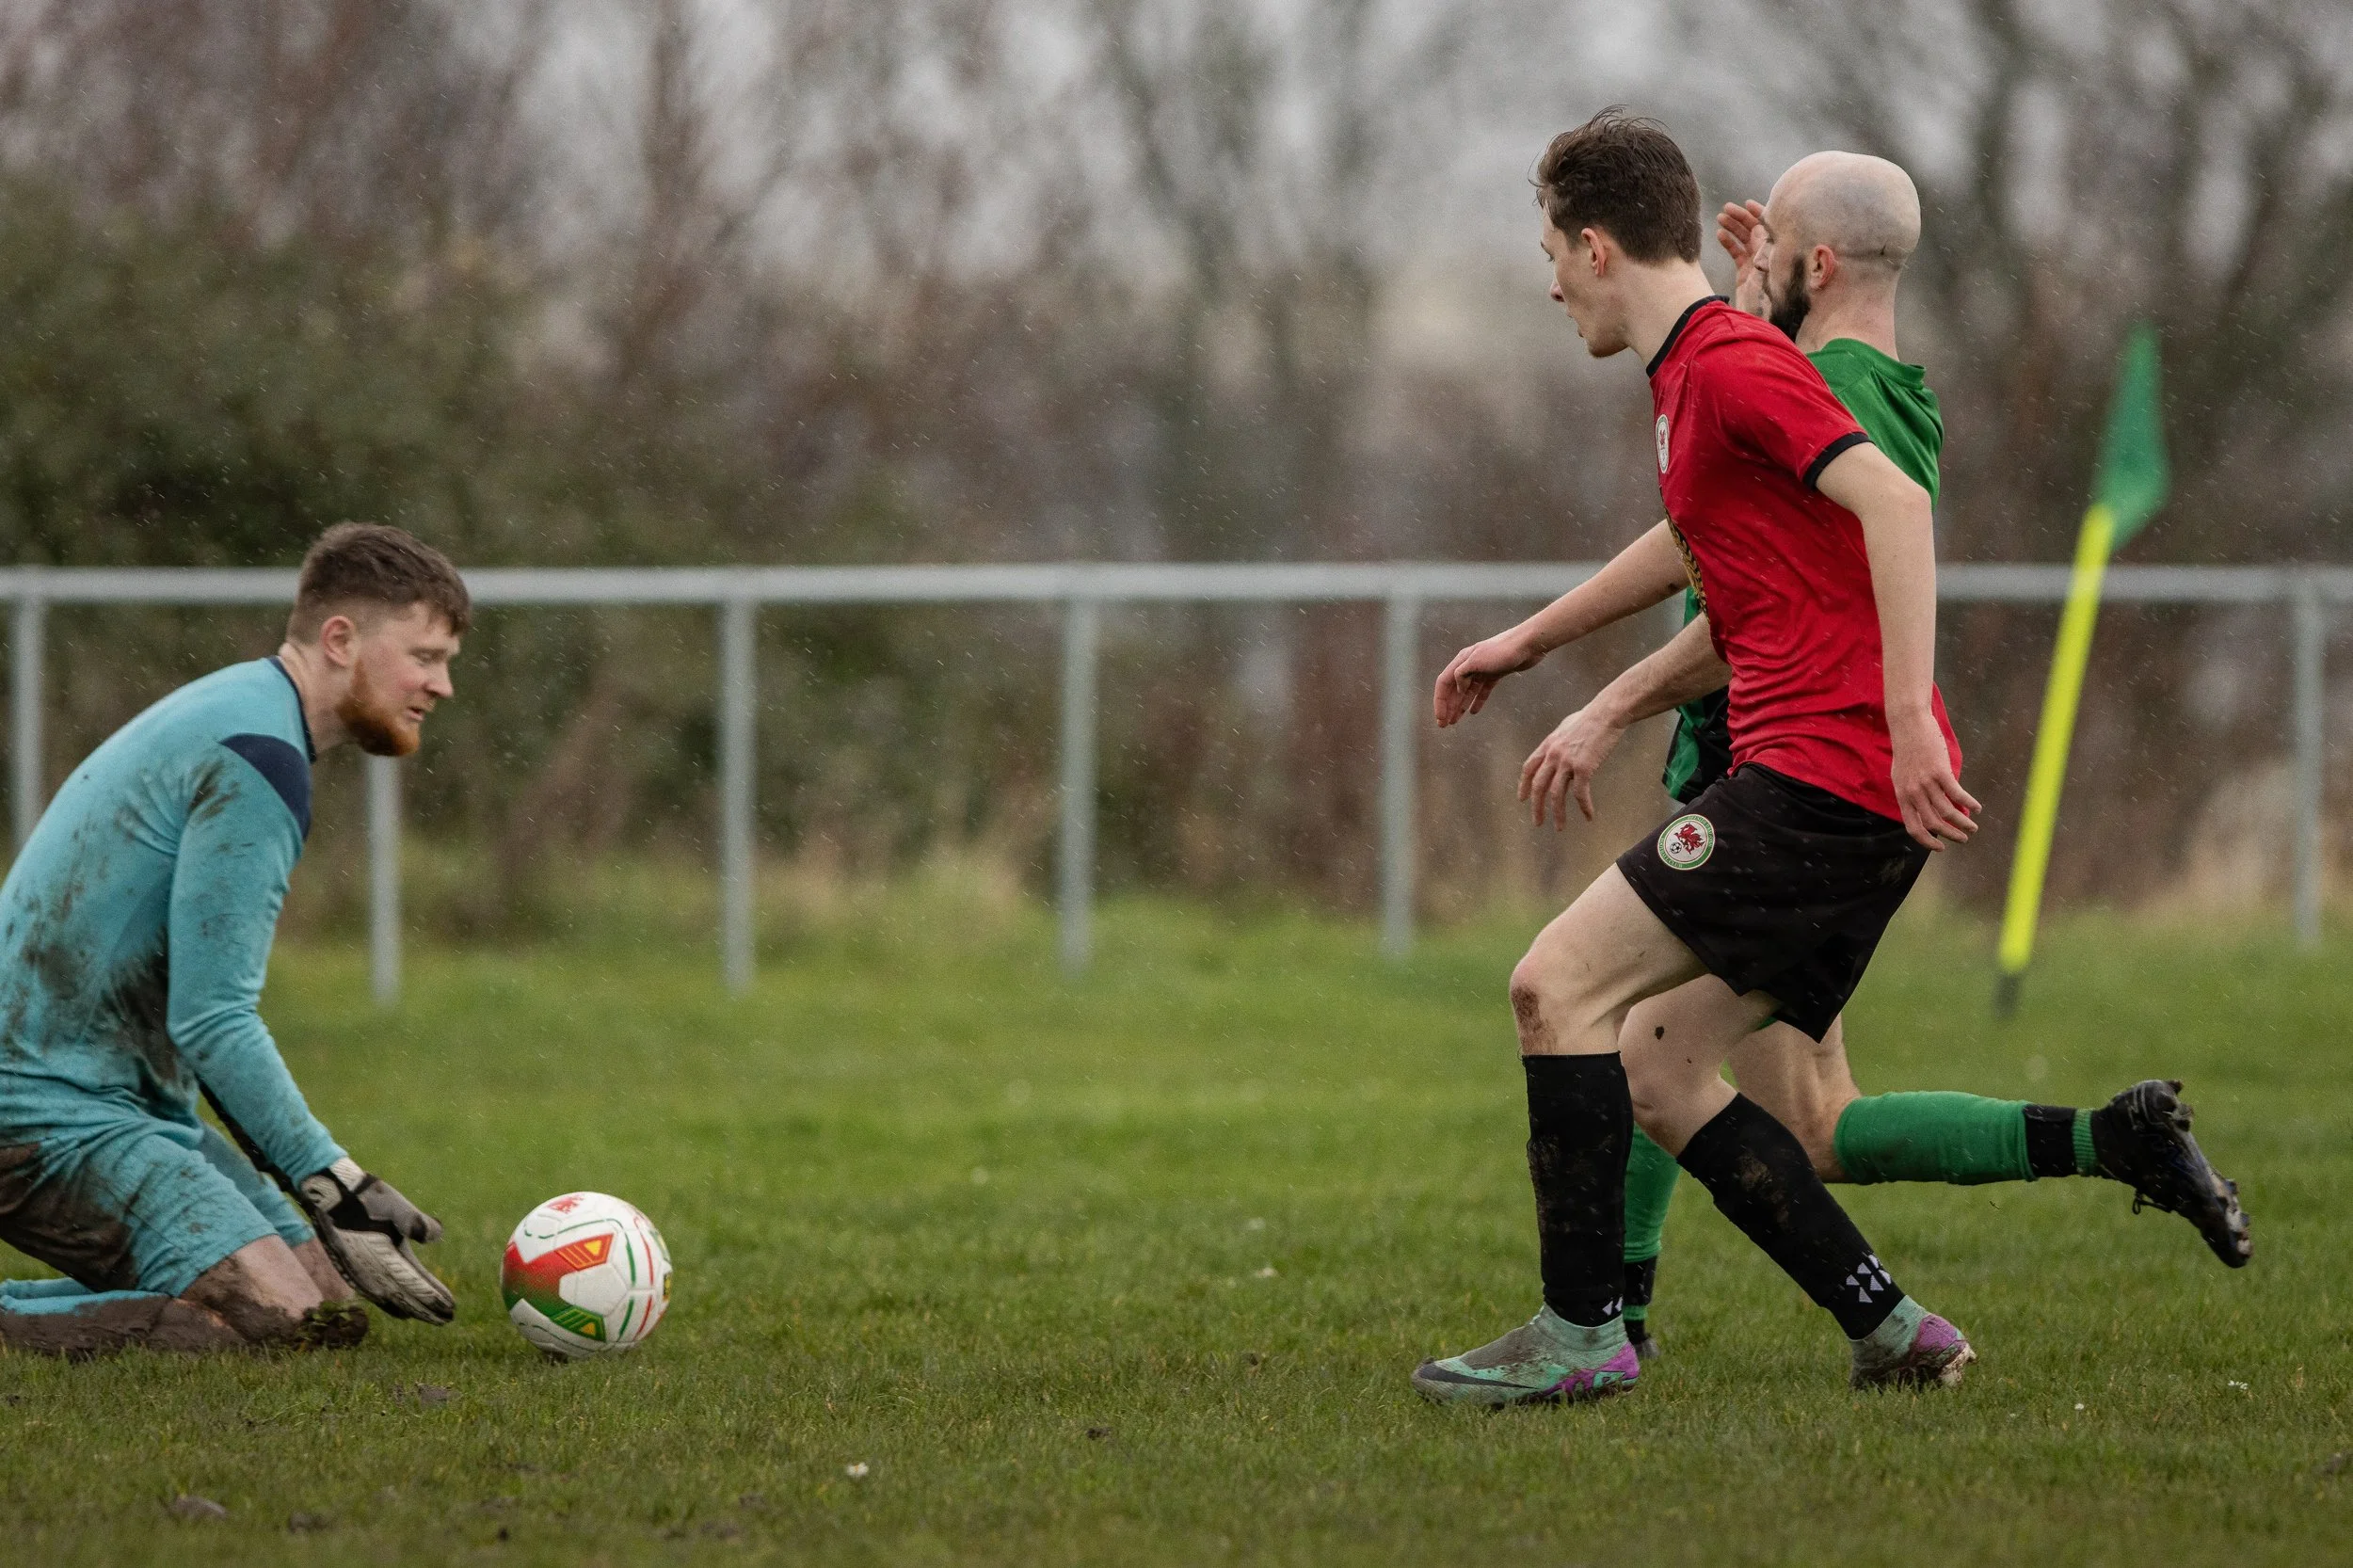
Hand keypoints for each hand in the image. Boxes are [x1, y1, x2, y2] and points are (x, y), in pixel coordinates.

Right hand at [297, 1158, 455, 1323]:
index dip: (434, 1299)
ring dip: (411, 1309)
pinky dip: (391, 1305)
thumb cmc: (366, 1199)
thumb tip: (436, 1236)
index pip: (416, 1287)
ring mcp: (359, 1276)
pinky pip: (375, 1296)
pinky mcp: (351, 1272)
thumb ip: (417, 1223)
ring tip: (430, 1316)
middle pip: (405, 1300)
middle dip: (427, 1310)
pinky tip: (398, 1308)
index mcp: (386, 1260)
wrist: (329, 1196)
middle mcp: (371, 1274)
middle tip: (448, 1319)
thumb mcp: (396, 1206)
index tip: (452, 1308)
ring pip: (390, 1301)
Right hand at [1433, 629, 1543, 726]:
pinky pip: (1482, 691)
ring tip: (1455, 721)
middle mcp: (1469, 665)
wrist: (1528, 644)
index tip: (1440, 718)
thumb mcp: (1476, 660)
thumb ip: (1462, 674)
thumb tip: (1458, 689)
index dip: (1440, 702)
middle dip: (1448, 707)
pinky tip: (1474, 712)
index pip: (1444, 683)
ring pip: (1467, 692)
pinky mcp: (1495, 674)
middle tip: (1444, 725)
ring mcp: (1483, 670)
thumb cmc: (1502, 651)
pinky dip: (1477, 701)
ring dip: (1459, 706)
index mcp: (1462, 661)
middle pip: (1454, 689)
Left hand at [1519, 703, 1628, 827]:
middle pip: (1538, 786)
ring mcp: (1566, 762)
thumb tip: (1559, 751)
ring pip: (1556, 795)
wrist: (1606, 714)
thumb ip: (1559, 742)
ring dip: (1558, 814)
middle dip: (1536, 807)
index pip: (1529, 768)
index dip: (1524, 785)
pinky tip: (1589, 816)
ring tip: (1560, 827)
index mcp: (1548, 745)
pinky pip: (1580, 794)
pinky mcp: (1583, 768)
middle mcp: (1553, 755)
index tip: (1522, 799)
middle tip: (1538, 822)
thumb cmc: (1591, 718)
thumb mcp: (1566, 728)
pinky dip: (1585, 807)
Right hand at [1716, 200, 1769, 317]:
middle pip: (1756, 231)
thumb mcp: (1769, 271)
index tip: (1747, 204)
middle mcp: (1770, 257)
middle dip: (1741, 218)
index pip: (1770, 228)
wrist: (1762, 325)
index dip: (1759, 214)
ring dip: (1733, 228)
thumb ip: (1764, 247)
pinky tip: (1720, 234)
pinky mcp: (1745, 276)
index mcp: (1779, 254)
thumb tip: (1759, 226)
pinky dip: (1729, 243)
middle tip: (1727, 208)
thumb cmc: (1770, 302)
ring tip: (1720, 218)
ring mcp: (1757, 266)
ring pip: (1745, 240)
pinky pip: (1737, 254)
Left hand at [1888, 710, 1979, 850]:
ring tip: (1973, 826)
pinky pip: (1957, 794)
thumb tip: (1927, 808)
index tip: (1940, 847)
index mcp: (1902, 795)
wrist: (1909, 725)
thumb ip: (1912, 793)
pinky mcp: (1939, 771)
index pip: (1913, 827)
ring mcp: (1926, 783)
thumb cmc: (1907, 749)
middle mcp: (1912, 793)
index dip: (1927, 841)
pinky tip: (1977, 807)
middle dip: (1951, 835)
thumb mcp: (1902, 775)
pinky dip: (1969, 803)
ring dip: (1963, 822)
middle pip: (1933, 823)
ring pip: (1947, 811)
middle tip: (1964, 838)